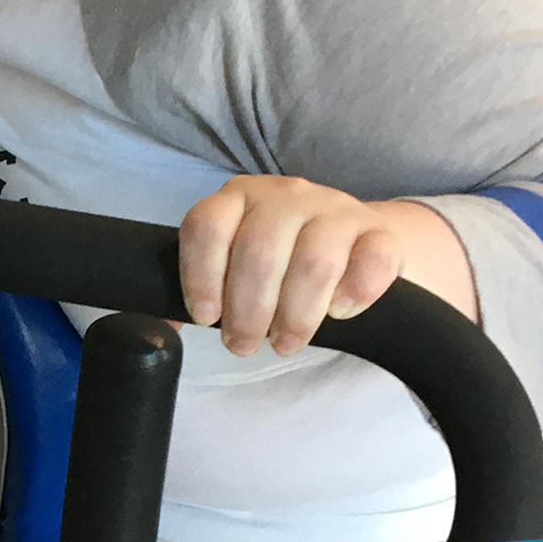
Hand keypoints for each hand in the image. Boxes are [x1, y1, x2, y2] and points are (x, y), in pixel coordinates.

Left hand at [178, 177, 473, 356]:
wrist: (355, 242)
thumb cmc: (282, 259)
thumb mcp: (236, 262)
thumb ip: (203, 288)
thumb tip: (162, 326)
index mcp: (238, 197)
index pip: (207, 226)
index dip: (200, 275)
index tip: (205, 317)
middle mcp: (286, 195)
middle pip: (259, 251)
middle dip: (247, 310)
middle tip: (242, 346)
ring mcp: (336, 210)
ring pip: (314, 261)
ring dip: (296, 314)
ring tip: (285, 343)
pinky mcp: (380, 233)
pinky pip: (373, 259)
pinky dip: (355, 293)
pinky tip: (340, 313)